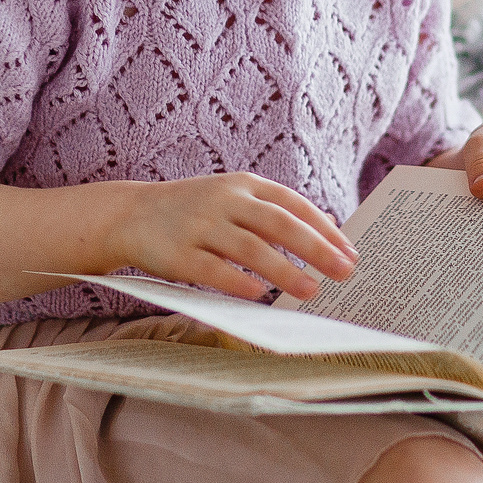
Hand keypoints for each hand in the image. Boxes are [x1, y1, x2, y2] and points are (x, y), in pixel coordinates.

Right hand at [117, 172, 358, 301]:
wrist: (131, 215)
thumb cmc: (195, 212)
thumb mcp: (234, 198)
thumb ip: (275, 211)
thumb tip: (329, 229)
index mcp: (243, 185)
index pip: (292, 203)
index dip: (324, 228)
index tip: (350, 251)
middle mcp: (224, 200)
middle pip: (278, 223)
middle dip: (315, 248)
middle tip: (343, 271)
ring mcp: (200, 225)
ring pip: (250, 248)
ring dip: (284, 271)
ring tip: (311, 291)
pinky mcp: (179, 254)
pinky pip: (214, 271)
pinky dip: (240, 283)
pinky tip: (262, 298)